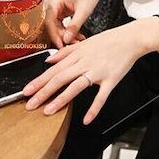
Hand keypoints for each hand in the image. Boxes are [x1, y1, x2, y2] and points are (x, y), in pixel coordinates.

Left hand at [22, 18, 158, 123]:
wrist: (131, 39)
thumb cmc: (110, 40)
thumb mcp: (86, 42)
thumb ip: (67, 51)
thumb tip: (49, 60)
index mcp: (78, 53)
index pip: (55, 69)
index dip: (39, 80)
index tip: (27, 91)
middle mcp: (85, 62)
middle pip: (61, 78)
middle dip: (44, 92)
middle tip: (30, 104)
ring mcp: (98, 71)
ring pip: (76, 86)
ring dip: (61, 99)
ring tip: (48, 111)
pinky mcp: (111, 79)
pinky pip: (101, 96)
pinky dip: (94, 108)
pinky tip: (86, 119)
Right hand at [45, 0, 102, 47]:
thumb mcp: (84, 10)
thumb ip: (74, 25)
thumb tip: (66, 39)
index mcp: (54, 0)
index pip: (49, 22)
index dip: (54, 35)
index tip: (61, 45)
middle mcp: (51, 4)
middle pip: (51, 26)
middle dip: (61, 36)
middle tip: (72, 44)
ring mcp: (54, 8)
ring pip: (55, 27)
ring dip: (65, 35)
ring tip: (77, 40)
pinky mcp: (59, 12)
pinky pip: (59, 25)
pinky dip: (67, 31)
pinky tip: (76, 36)